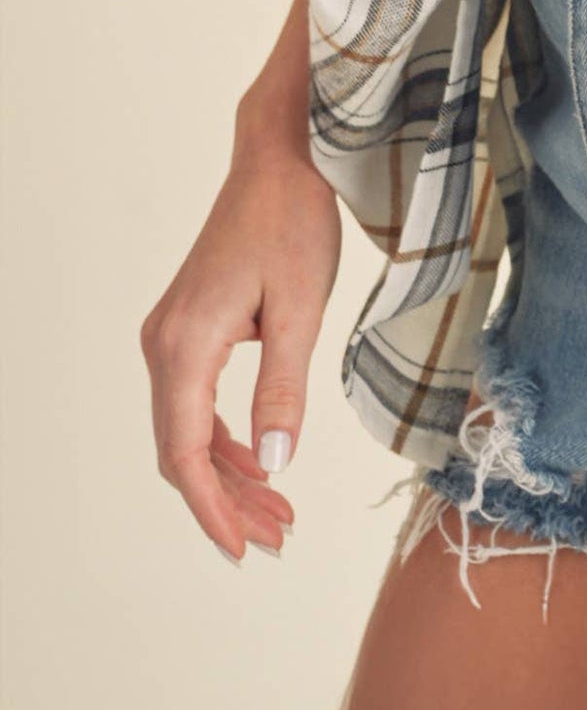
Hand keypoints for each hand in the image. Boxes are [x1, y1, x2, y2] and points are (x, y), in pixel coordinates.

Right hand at [139, 132, 340, 564]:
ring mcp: (172, 335)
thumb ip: (283, 391)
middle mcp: (164, 344)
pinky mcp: (190, 326)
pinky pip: (197, 401)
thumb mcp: (299, 310)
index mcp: (184, 346)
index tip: (243, 550)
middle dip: (228, 500)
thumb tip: (274, 465)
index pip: (185, 453)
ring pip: (189, 429)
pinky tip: (263, 460)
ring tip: (279, 512)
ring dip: (230, 473)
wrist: (281, 158)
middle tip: (278, 538)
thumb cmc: (293, 222)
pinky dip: (227, 438)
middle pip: (183, 450)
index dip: (213, 508)